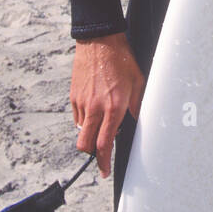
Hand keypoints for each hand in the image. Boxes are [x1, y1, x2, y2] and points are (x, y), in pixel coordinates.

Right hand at [70, 34, 145, 178]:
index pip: (104, 144)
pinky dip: (84, 120)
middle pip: (86, 145)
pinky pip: (77, 117)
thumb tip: (137, 120)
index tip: (105, 171)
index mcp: (113, 107)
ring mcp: (82, 102)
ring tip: (101, 123)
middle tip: (100, 154)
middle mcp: (95, 108)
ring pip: (80, 132)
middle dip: (92, 154)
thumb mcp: (138, 82)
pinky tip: (94, 109)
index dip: (103, 162)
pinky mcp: (74, 96)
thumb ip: (138, 105)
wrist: (99, 40)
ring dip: (89, 134)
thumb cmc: (121, 59)